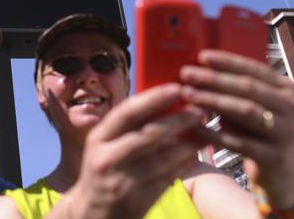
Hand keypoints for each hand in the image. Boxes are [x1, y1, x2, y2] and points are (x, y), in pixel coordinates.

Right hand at [67, 83, 204, 218]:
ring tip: (204, 131)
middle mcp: (107, 158)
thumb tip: (162, 100)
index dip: (154, 98)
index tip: (177, 88)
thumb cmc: (103, 170)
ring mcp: (121, 182)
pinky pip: (167, 179)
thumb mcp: (104, 145)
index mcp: (98, 138)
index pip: (127, 112)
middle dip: (178, 120)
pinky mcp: (137, 201)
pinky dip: (183, 164)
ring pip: (162, 159)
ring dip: (188, 143)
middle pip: (149, 134)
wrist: (90, 213)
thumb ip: (127, 126)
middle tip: (199, 110)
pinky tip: (194, 153)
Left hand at [179, 49, 293, 208]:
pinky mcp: (274, 156)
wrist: (284, 172)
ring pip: (245, 110)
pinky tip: (193, 129)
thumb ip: (235, 90)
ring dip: (213, 101)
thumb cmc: (259, 131)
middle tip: (186, 74)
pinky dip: (214, 134)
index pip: (254, 68)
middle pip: (248, 87)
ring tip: (188, 95)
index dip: (227, 61)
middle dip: (214, 79)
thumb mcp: (255, 106)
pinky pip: (239, 142)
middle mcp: (291, 107)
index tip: (201, 56)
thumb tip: (197, 70)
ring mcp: (285, 132)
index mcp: (286, 89)